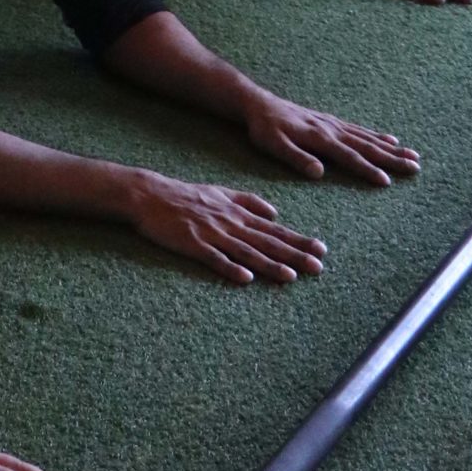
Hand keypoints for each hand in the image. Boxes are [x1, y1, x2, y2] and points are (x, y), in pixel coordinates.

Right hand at [124, 173, 325, 284]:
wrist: (150, 195)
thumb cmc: (186, 194)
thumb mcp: (220, 191)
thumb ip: (248, 201)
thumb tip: (274, 212)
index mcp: (237, 213)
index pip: (274, 229)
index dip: (298, 240)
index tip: (321, 249)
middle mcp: (229, 224)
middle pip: (266, 242)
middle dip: (293, 255)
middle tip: (317, 268)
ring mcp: (211, 234)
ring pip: (245, 253)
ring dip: (269, 265)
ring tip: (290, 276)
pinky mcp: (193, 245)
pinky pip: (214, 259)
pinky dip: (230, 268)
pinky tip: (245, 279)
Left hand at [243, 91, 420, 185]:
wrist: (258, 104)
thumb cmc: (264, 129)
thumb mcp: (274, 145)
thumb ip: (296, 158)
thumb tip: (319, 172)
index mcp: (319, 138)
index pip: (349, 157)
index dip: (367, 170)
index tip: (387, 181)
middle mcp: (331, 129)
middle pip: (366, 146)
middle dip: (392, 158)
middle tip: (416, 167)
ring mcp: (333, 124)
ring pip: (367, 137)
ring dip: (390, 147)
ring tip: (412, 155)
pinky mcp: (331, 121)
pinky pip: (359, 129)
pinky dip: (376, 135)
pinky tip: (388, 139)